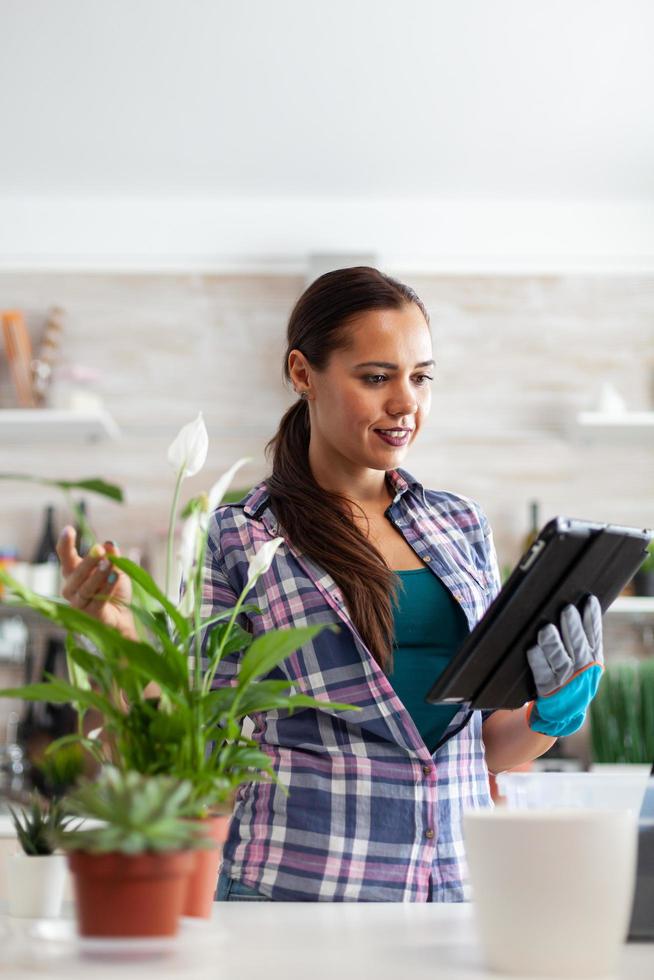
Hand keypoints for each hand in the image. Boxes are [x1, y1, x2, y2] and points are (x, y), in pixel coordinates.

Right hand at [57, 527, 135, 638]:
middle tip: (99, 549)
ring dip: (98, 575)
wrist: (123, 616)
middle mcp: (71, 587)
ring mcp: (78, 603)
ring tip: (109, 564)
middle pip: (76, 573)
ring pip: (85, 588)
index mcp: (74, 572)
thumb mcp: (116, 570)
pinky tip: (115, 578)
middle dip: (88, 561)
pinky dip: (107, 588)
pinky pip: (97, 600)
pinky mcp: (90, 615)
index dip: (65, 544)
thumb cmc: (114, 590)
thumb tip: (110, 544)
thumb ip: (112, 558)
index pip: (66, 557)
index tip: (68, 529)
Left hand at [525, 594, 603, 737]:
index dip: (593, 619)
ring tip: (547, 629)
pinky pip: (542, 674)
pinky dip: (538, 661)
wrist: (562, 715)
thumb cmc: (571, 680)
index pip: (594, 637)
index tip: (589, 600)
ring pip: (560, 660)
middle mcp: (582, 672)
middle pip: (578, 646)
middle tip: (566, 609)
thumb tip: (575, 609)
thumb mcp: (584, 665)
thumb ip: (582, 644)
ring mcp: (566, 682)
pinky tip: (533, 649)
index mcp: (593, 662)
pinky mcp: (548, 691)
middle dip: (573, 627)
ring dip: (553, 644)